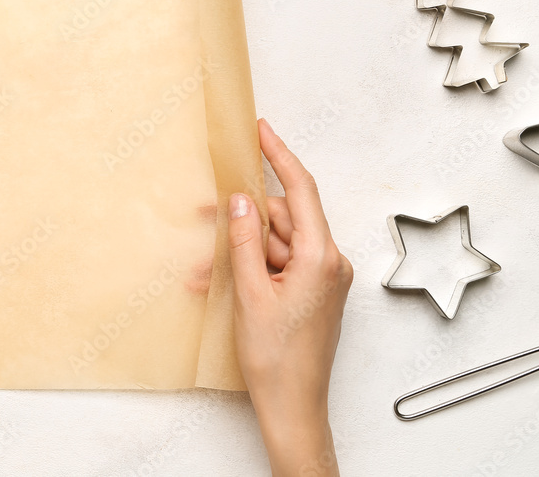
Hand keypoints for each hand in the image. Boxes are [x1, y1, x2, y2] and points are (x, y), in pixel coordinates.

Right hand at [228, 119, 352, 476]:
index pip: (301, 191)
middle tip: (209, 217)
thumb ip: (245, 241)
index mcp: (321, 258)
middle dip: (248, 218)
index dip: (280, 156)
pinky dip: (256, 267)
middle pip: (285, 217)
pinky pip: (281, 263)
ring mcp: (324, 278)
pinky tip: (228, 282)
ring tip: (212, 268)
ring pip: (279, 241)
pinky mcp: (314, 291)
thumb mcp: (251, 293)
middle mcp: (330, 262)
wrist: (294, 407)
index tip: (262, 130)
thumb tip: (240, 200)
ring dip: (246, 249)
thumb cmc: (277, 359)